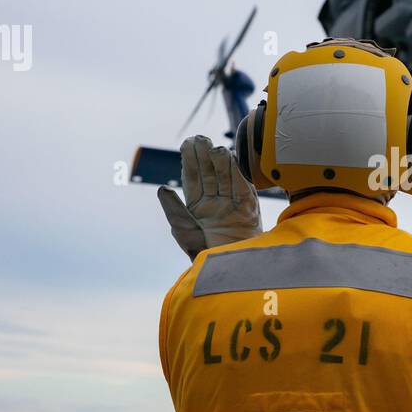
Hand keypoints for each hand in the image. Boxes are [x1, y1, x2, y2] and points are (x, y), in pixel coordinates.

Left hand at [158, 136, 261, 259]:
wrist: (231, 274)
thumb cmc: (204, 257)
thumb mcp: (184, 232)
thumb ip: (174, 210)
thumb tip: (162, 188)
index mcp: (197, 208)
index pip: (193, 178)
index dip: (189, 160)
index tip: (187, 143)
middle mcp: (216, 204)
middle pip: (210, 173)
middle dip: (204, 155)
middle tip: (200, 138)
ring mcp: (233, 205)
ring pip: (226, 177)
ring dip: (220, 161)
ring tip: (214, 146)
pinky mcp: (249, 210)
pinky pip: (242, 187)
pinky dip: (237, 173)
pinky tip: (230, 159)